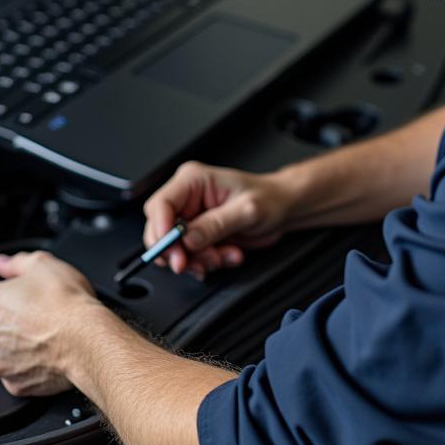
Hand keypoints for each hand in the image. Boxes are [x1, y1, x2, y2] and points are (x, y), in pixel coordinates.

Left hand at [0, 251, 99, 396]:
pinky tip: (48, 352)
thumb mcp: (42, 264)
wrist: (86, 339)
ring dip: (18, 345)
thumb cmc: (65, 303)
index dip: (4, 296)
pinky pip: (18, 373)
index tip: (21, 298)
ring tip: (45, 333)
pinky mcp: (14, 385)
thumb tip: (3, 263)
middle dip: (9, 322)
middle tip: (36, 314)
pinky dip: (30, 365)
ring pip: (3, 352)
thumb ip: (15, 263)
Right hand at [142, 161, 290, 277]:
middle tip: (195, 263)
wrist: (284, 209)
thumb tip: (187, 239)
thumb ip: (215, 225)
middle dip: (177, 251)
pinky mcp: (199, 235)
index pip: (160, 205)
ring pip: (174, 248)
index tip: (171, 249)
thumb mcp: (246, 211)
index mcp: (193, 181)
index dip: (161, 229)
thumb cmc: (269, 199)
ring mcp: (192, 218)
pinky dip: (206, 263)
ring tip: (224, 256)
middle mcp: (188, 198)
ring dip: (197, 260)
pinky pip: (190, 256)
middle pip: (160, 229)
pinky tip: (228, 255)